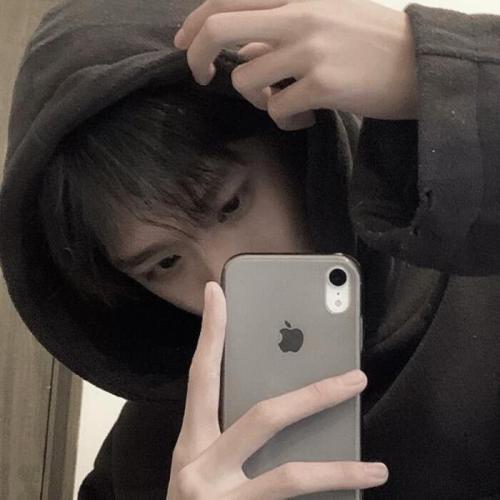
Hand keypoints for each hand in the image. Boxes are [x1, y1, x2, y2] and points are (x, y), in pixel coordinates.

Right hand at [166, 281, 388, 498]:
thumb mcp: (204, 466)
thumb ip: (231, 434)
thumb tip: (282, 402)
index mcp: (191, 444)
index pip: (201, 375)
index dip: (211, 332)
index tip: (218, 292)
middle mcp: (200, 469)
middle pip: (263, 417)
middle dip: (314, 394)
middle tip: (356, 378)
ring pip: (290, 478)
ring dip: (339, 471)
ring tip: (376, 468)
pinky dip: (324, 499)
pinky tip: (347, 495)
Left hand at [173, 0, 417, 127]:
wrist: (422, 63)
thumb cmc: (373, 42)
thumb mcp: (326, 19)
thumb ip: (281, 30)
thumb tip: (243, 54)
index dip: (196, 22)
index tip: (184, 44)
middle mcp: (300, 13)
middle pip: (220, 27)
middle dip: (197, 56)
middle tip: (201, 78)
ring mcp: (310, 49)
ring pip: (246, 80)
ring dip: (258, 100)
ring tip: (286, 104)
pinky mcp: (323, 85)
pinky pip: (278, 111)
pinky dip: (286, 121)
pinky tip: (307, 117)